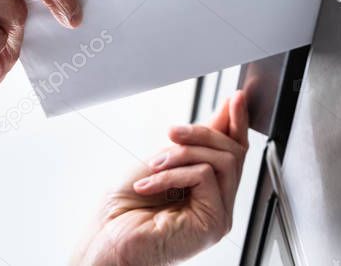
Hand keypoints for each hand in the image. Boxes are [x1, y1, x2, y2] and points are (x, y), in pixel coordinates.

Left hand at [73, 91, 249, 265]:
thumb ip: (194, 142)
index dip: (237, 122)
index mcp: (206, 191)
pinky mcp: (214, 224)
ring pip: (224, 161)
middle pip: (233, 152)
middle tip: (172, 132)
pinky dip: (175, 172)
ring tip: (154, 163)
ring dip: (184, 152)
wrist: (103, 242)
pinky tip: (151, 182)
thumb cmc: (122, 211)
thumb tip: (224, 112)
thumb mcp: (162, 161)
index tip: (235, 98)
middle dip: (201, 132)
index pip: (234, 152)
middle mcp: (217, 204)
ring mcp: (218, 216)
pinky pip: (205, 176)